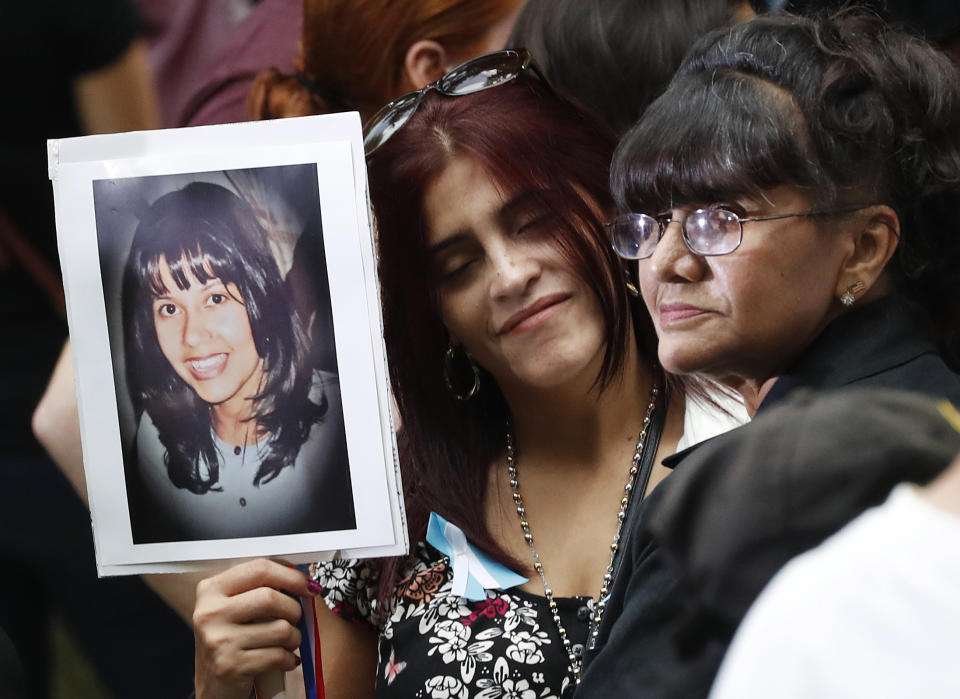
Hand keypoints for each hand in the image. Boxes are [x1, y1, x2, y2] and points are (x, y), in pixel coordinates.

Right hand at [193, 559, 318, 698]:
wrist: (212, 684)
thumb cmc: (230, 640)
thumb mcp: (233, 607)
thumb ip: (258, 587)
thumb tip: (301, 576)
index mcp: (211, 589)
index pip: (259, 569)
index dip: (290, 576)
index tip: (307, 585)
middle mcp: (210, 612)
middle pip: (270, 597)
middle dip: (294, 609)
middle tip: (296, 618)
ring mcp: (218, 640)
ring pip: (280, 628)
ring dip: (294, 637)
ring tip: (288, 641)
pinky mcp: (230, 666)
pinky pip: (278, 655)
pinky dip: (289, 658)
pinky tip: (284, 659)